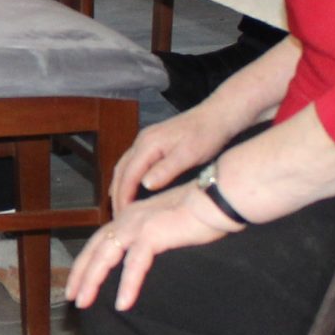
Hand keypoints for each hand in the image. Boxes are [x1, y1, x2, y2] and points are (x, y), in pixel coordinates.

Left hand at [66, 184, 235, 312]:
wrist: (220, 196)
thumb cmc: (202, 213)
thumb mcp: (169, 225)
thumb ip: (153, 238)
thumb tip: (145, 255)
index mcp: (131, 216)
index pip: (101, 240)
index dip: (87, 261)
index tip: (79, 281)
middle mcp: (129, 218)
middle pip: (95, 248)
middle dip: (80, 273)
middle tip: (72, 297)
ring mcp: (138, 224)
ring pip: (105, 256)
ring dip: (92, 281)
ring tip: (84, 302)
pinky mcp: (152, 233)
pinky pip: (135, 264)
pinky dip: (127, 285)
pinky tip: (123, 303)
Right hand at [110, 105, 235, 207]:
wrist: (216, 115)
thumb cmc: (205, 136)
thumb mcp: (188, 155)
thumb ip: (166, 170)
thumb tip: (145, 185)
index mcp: (148, 145)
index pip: (128, 175)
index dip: (124, 196)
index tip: (122, 217)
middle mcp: (141, 141)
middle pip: (121, 171)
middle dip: (117, 195)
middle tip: (118, 218)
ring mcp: (145, 141)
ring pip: (124, 167)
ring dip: (120, 187)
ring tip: (121, 208)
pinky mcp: (151, 143)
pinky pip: (131, 164)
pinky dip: (127, 179)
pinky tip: (130, 189)